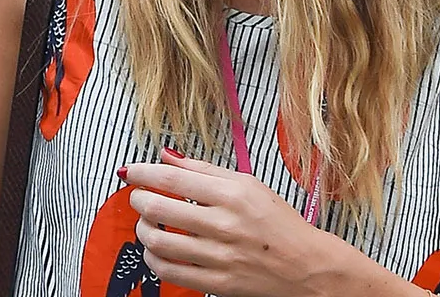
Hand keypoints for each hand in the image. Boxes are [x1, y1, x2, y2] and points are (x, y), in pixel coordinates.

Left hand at [123, 153, 332, 296]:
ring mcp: (220, 257)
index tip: (130, 172)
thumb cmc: (279, 223)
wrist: (308, 267)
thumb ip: (204, 170)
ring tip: (145, 223)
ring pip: (159, 241)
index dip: (143, 173)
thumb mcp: (248, 184)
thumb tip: (167, 156)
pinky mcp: (219, 284)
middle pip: (159, 208)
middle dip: (138, 199)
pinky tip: (155, 250)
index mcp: (231, 195)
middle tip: (137, 197)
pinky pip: (171, 272)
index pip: (172, 179)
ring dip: (142, 229)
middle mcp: (224, 225)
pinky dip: (154, 259)